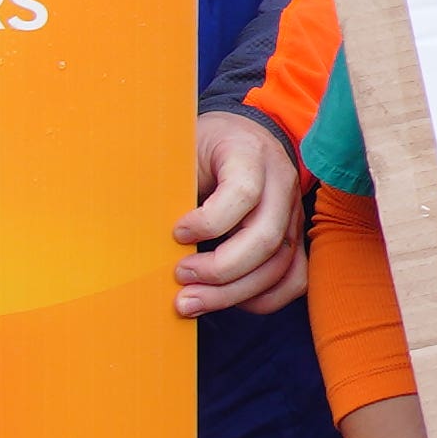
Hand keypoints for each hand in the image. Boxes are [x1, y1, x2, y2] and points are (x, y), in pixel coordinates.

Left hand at [174, 109, 305, 317]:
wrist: (245, 136)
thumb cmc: (206, 146)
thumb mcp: (184, 149)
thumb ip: (173, 184)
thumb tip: (143, 232)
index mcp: (250, 154)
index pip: (243, 193)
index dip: (208, 222)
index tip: (176, 233)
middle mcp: (280, 184)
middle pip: (265, 239)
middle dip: (219, 271)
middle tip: (180, 277)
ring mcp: (292, 213)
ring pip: (279, 266)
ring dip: (233, 293)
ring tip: (192, 301)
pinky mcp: (293, 236)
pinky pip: (293, 278)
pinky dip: (261, 297)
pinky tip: (227, 298)